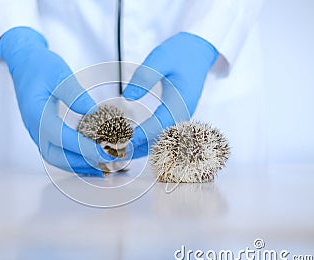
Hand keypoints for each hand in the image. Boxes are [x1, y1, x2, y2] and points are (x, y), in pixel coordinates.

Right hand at [0, 27, 111, 175]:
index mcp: (36, 113)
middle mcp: (35, 127)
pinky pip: (57, 151)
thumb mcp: (58, 73)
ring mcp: (38, 132)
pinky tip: (90, 159)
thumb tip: (92, 110)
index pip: (60, 137)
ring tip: (101, 165)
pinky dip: (73, 159)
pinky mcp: (44, 132)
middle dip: (81, 162)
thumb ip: (74, 92)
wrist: (24, 63)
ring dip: (78, 164)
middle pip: (55, 156)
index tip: (104, 152)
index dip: (83, 147)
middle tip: (107, 161)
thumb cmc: (40, 66)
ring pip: (55, 157)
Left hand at [123, 32, 217, 157]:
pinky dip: (146, 143)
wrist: (199, 51)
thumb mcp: (161, 58)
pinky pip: (161, 136)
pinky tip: (131, 146)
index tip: (123, 141)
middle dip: (138, 148)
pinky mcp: (175, 117)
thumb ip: (145, 76)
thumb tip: (127, 96)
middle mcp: (182, 114)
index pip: (159, 125)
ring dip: (141, 149)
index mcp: (180, 101)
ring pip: (161, 141)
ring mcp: (179, 117)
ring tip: (119, 154)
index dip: (141, 135)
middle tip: (115, 153)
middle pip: (160, 139)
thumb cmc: (180, 53)